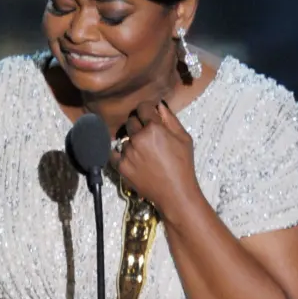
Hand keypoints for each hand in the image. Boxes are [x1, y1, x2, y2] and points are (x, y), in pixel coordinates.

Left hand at [111, 101, 199, 215]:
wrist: (175, 193)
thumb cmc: (183, 166)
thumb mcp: (183, 138)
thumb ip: (170, 119)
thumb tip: (159, 105)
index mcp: (154, 128)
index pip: (142, 108)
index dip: (146, 109)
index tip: (148, 114)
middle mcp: (138, 138)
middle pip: (131, 121)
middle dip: (139, 125)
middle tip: (148, 136)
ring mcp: (128, 153)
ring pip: (124, 139)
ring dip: (132, 142)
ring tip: (144, 154)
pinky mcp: (121, 166)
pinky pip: (114, 153)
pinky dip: (121, 154)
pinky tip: (132, 159)